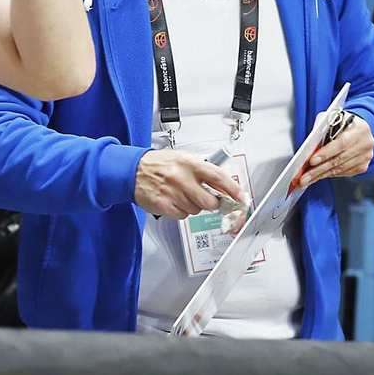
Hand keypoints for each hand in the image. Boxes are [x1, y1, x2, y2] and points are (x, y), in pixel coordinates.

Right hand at [133, 149, 250, 219]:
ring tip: (181, 194)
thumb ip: (202, 169)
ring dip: (193, 205)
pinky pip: (183, 216)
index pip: (218, 177)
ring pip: (196, 210)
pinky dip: (181, 211)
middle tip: (205, 197)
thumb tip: (223, 183)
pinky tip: (173, 200)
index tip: (241, 197)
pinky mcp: (164, 206)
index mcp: (189, 163)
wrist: (132, 171)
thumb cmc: (159, 164)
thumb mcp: (183, 158)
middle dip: (211, 203)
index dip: (233, 189)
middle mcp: (182, 178)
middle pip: (210, 201)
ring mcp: (173, 193)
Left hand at [294, 116, 373, 190]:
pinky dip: (329, 175)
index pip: (341, 143)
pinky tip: (318, 176)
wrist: (357, 129)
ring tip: (307, 179)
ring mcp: (365, 157)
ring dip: (321, 175)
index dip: (326, 153)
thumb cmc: (341, 123)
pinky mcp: (362, 166)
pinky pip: (343, 173)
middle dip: (319, 169)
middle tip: (304, 177)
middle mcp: (366, 143)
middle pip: (339, 160)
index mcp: (359, 128)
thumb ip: (321, 127)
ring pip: (339, 169)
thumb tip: (309, 145)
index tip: (312, 161)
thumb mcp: (331, 118)